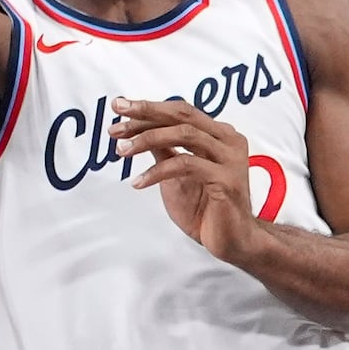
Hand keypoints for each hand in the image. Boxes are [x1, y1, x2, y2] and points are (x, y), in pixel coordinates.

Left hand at [111, 96, 260, 262]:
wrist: (232, 241)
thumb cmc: (207, 209)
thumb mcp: (176, 175)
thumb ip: (164, 150)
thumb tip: (135, 129)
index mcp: (219, 135)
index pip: (180, 112)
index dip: (149, 108)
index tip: (119, 107)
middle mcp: (228, 141)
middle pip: (183, 116)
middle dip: (145, 115)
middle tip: (116, 125)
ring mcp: (229, 159)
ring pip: (184, 135)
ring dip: (147, 139)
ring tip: (122, 150)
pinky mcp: (225, 180)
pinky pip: (185, 165)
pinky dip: (157, 171)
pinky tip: (139, 181)